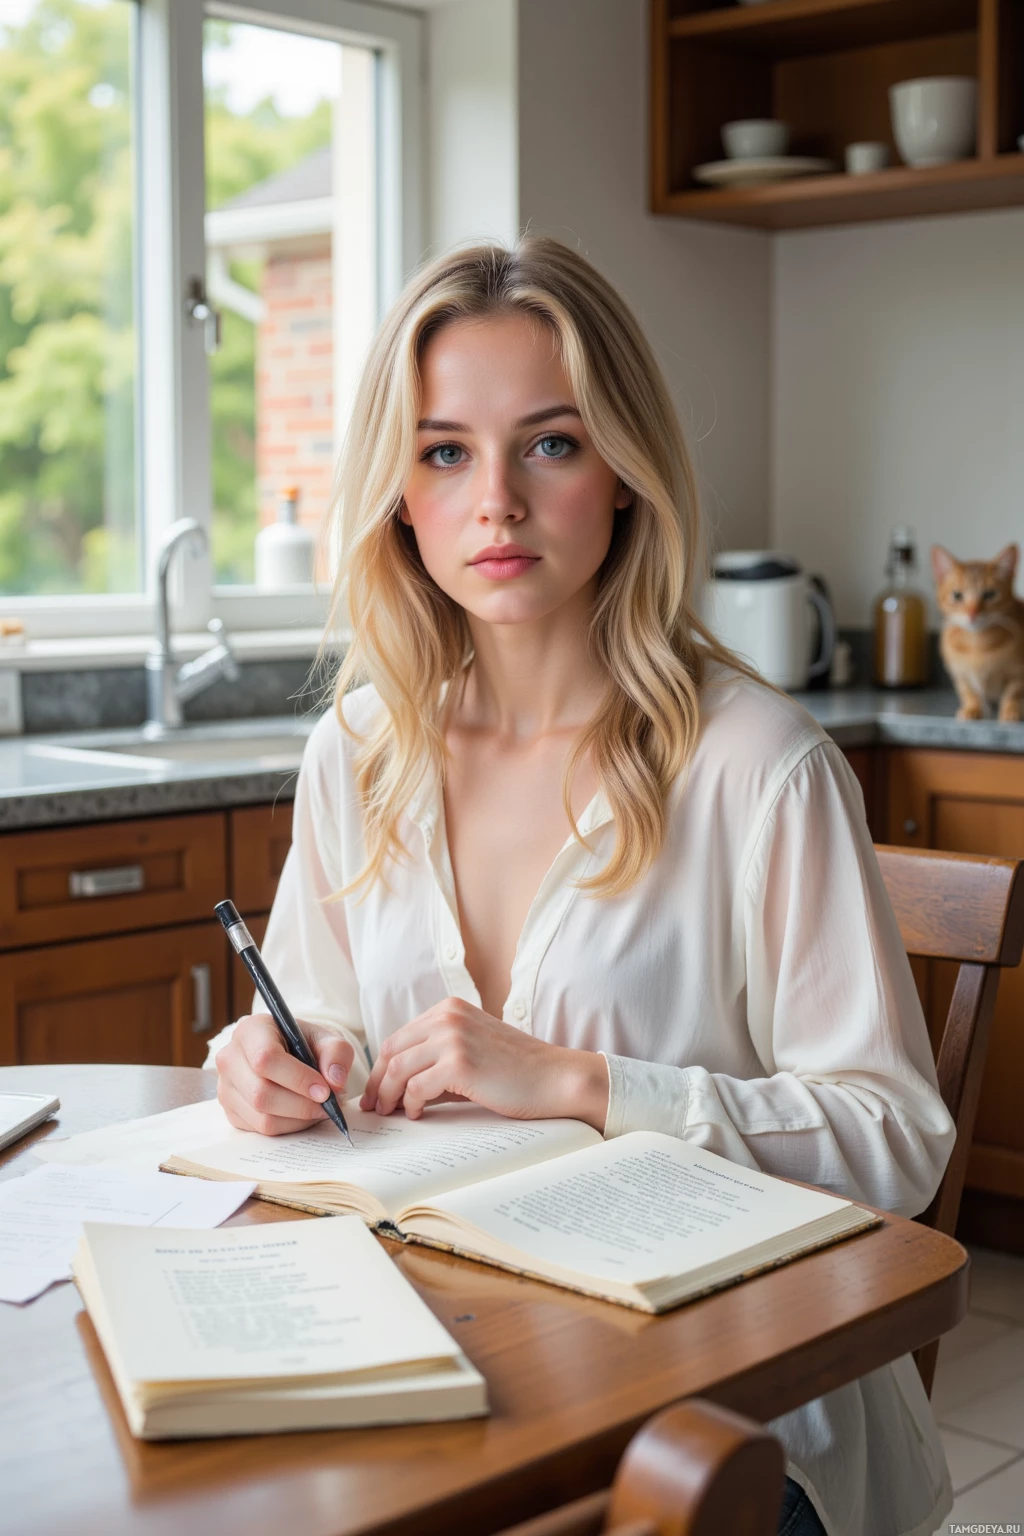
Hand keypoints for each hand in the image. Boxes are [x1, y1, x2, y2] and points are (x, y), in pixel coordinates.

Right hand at [215, 1014, 354, 1135]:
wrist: (291, 1054)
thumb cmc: (305, 1043)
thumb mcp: (327, 1038)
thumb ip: (337, 1053)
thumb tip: (334, 1082)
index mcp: (251, 1030)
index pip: (266, 1058)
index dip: (297, 1078)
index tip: (325, 1090)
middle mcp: (230, 1058)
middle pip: (261, 1093)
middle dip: (301, 1104)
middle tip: (328, 1104)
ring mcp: (226, 1087)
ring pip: (262, 1117)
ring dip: (298, 1118)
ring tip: (319, 1108)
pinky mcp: (231, 1111)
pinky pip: (261, 1129)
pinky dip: (289, 1126)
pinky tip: (302, 1113)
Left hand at [360, 997, 608, 1130]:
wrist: (555, 1078)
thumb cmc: (517, 1071)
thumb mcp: (471, 1052)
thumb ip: (437, 1060)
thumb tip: (397, 1087)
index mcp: (449, 1008)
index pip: (399, 1037)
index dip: (381, 1067)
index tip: (375, 1091)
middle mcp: (447, 1016)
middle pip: (392, 1051)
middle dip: (378, 1082)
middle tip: (374, 1107)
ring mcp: (452, 1037)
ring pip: (399, 1069)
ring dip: (390, 1096)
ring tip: (392, 1114)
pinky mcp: (459, 1063)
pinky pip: (417, 1087)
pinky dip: (411, 1104)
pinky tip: (417, 1114)